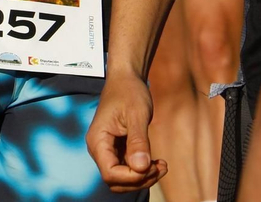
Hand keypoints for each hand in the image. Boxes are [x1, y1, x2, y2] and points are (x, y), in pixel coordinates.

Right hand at [87, 72, 166, 192]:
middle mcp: (99, 148)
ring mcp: (108, 150)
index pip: (110, 173)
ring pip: (123, 178)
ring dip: (143, 177)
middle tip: (160, 167)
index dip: (131, 176)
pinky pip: (128, 168)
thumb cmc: (129, 91)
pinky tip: (158, 162)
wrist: (127, 78)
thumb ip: (138, 141)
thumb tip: (141, 167)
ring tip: (162, 166)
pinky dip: (143, 169)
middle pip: (115, 181)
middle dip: (139, 179)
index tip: (151, 166)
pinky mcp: (118, 149)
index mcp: (98, 140)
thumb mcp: (137, 115)